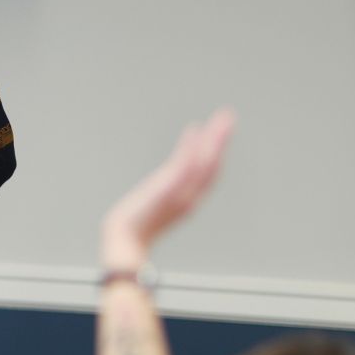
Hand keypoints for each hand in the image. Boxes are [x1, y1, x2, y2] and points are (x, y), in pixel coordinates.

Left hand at [101, 109, 234, 271]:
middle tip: (228, 115)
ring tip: (222, 117)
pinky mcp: (168, 189)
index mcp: (189, 201)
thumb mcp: (155, 210)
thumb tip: (161, 191)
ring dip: (215, 138)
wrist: (125, 239)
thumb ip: (165, 199)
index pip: (208, 173)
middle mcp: (190, 196)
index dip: (216, 152)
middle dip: (222, 140)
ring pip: (205, 162)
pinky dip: (190, 147)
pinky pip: (184, 164)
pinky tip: (193, 129)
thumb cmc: (136, 228)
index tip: (218, 132)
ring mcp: (181, 193)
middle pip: (213, 164)